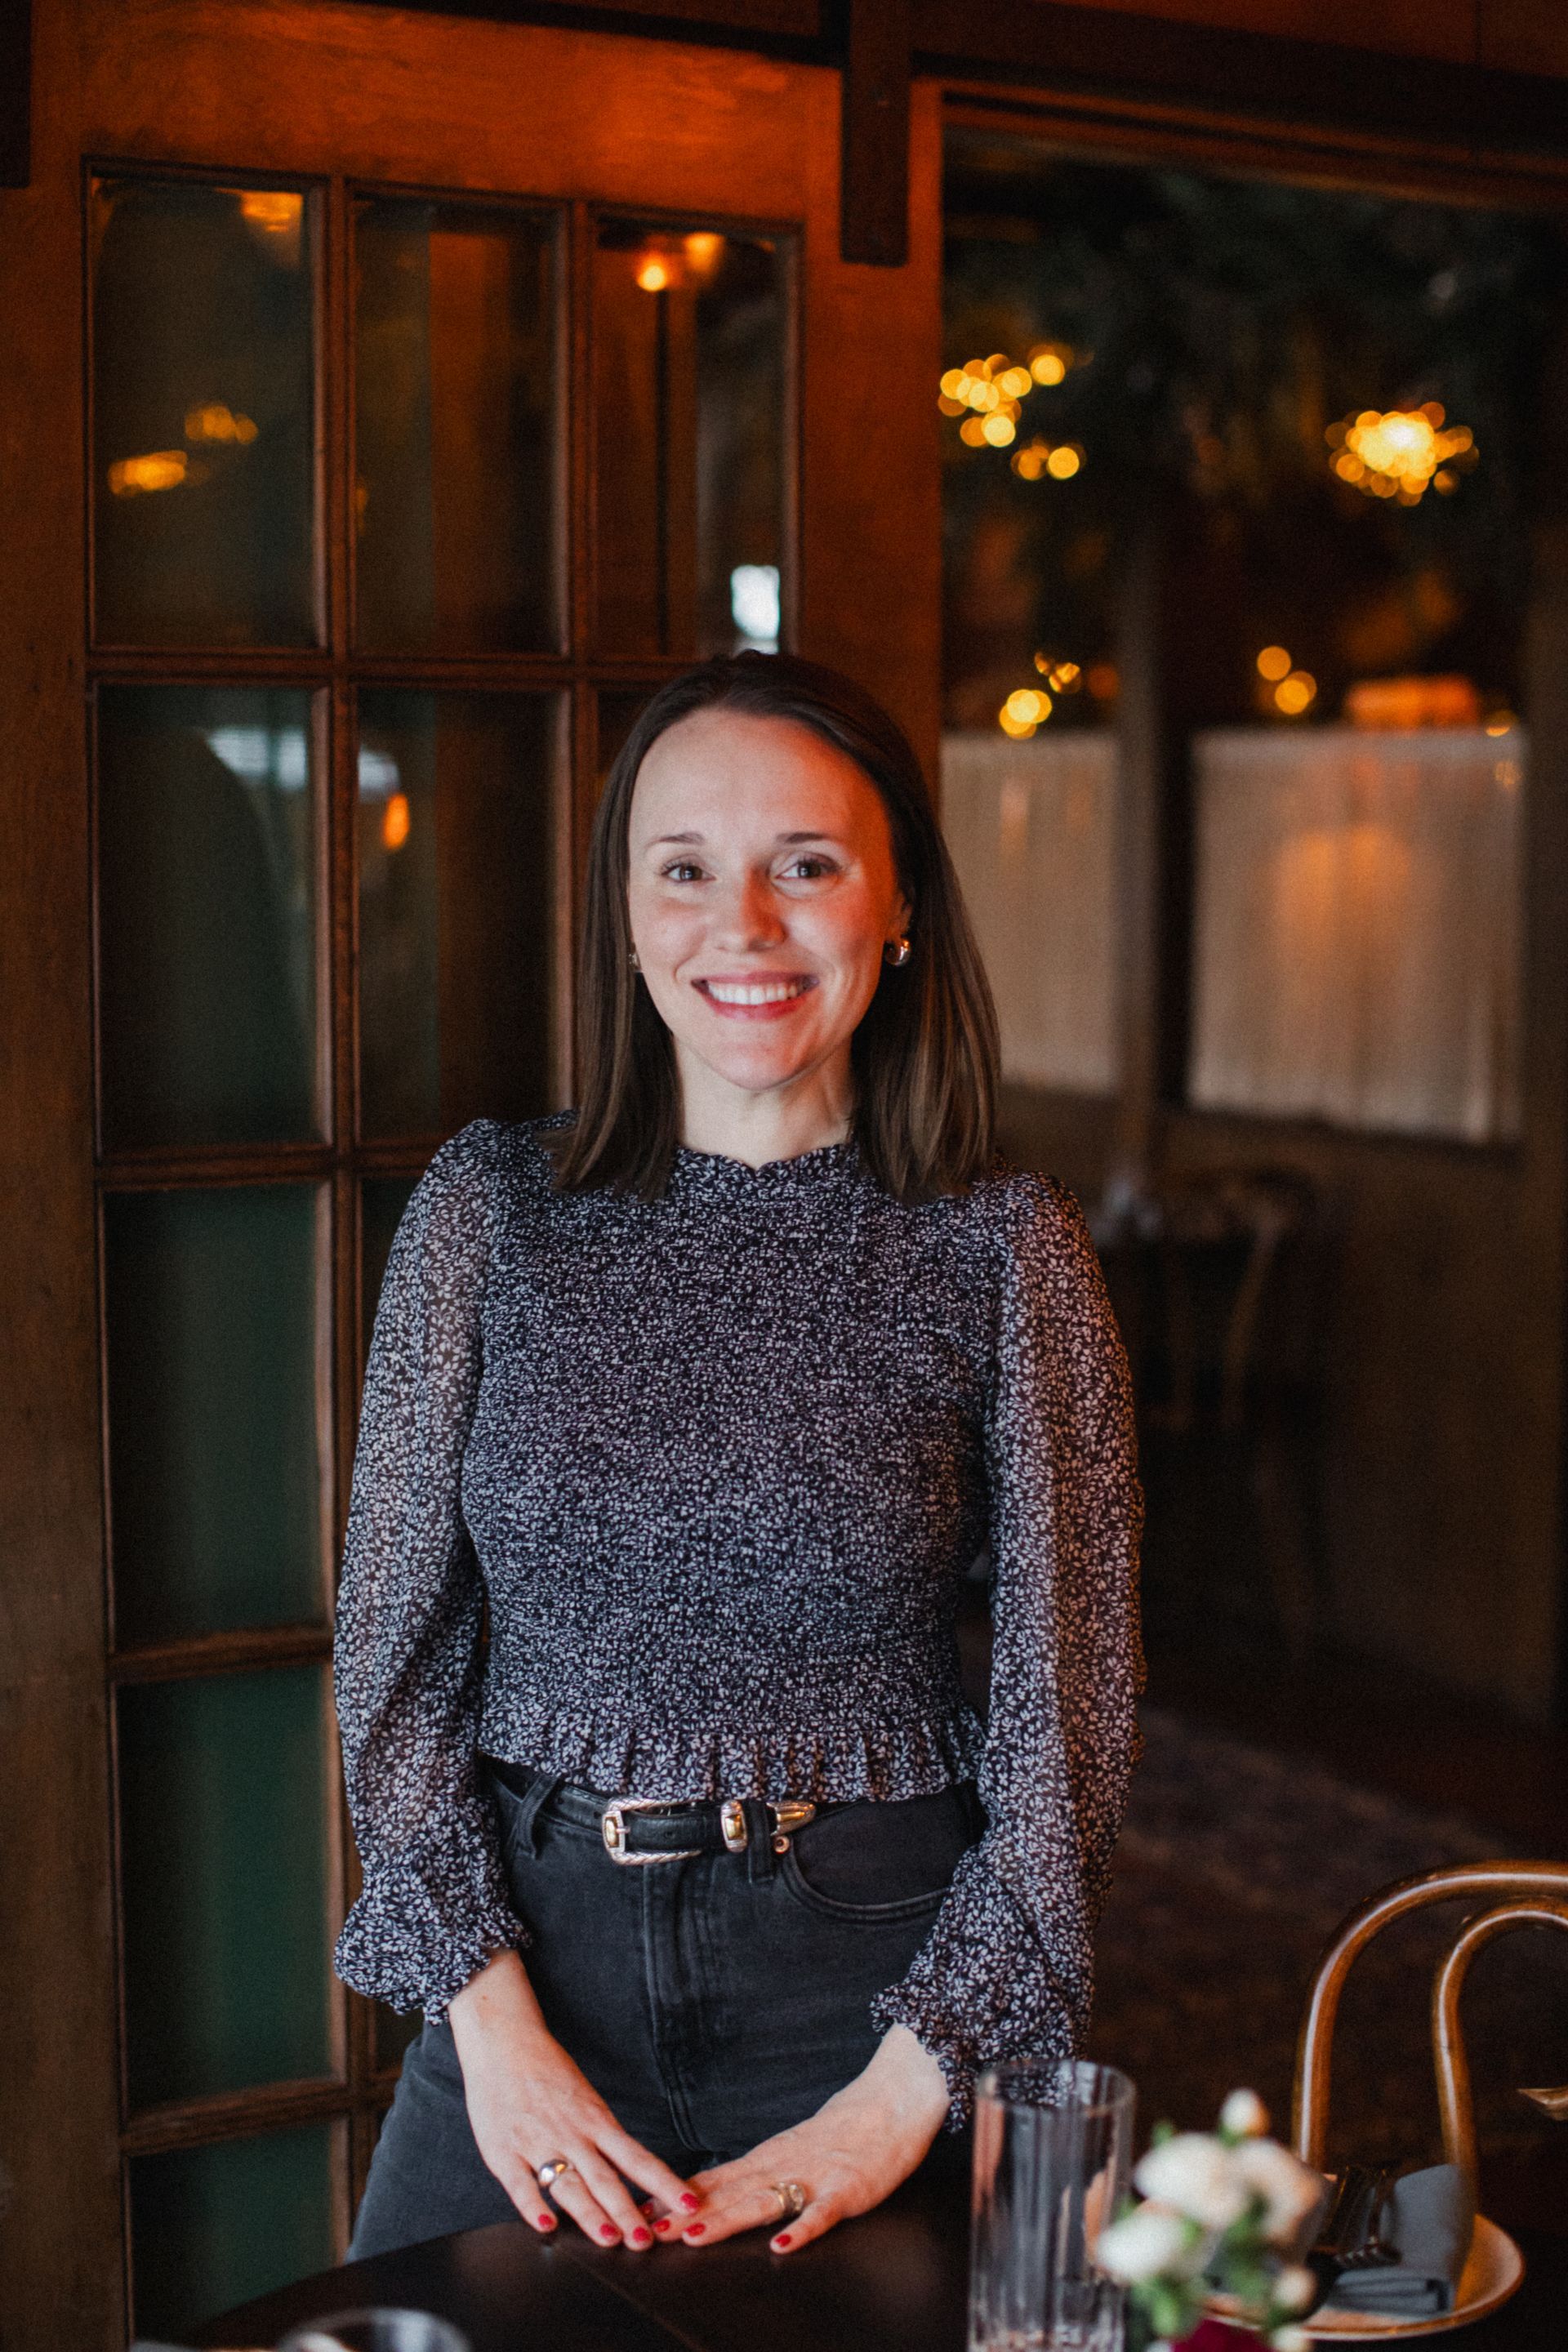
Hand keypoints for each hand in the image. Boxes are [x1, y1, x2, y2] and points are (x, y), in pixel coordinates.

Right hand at [448, 1949, 701, 2247]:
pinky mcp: (503, 2150)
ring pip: (568, 2184)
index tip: (687, 2204)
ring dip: (589, 2213)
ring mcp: (537, 2142)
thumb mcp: (584, 2100)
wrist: (504, 2041)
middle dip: (627, 2212)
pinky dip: (533, 2206)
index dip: (663, 2183)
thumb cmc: (547, 2072)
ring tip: (609, 2239)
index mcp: (595, 2121)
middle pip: (605, 2178)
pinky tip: (546, 2226)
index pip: (637, 2158)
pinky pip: (520, 2183)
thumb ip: (600, 2138)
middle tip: (646, 2242)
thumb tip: (628, 2174)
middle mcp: (571, 2134)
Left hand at [662, 2024, 948, 2253]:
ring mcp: (815, 2177)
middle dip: (687, 2215)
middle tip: (650, 2231)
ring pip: (764, 2202)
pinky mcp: (847, 2190)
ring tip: (695, 2237)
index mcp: (769, 2158)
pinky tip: (782, 2246)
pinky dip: (802, 2229)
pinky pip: (822, 2213)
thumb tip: (709, 2190)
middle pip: (729, 2194)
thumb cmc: (844, 2129)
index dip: (677, 2198)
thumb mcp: (791, 2147)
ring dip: (727, 2219)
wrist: (893, 2100)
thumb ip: (756, 2172)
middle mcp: (784, 2166)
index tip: (641, 2210)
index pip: (715, 2180)